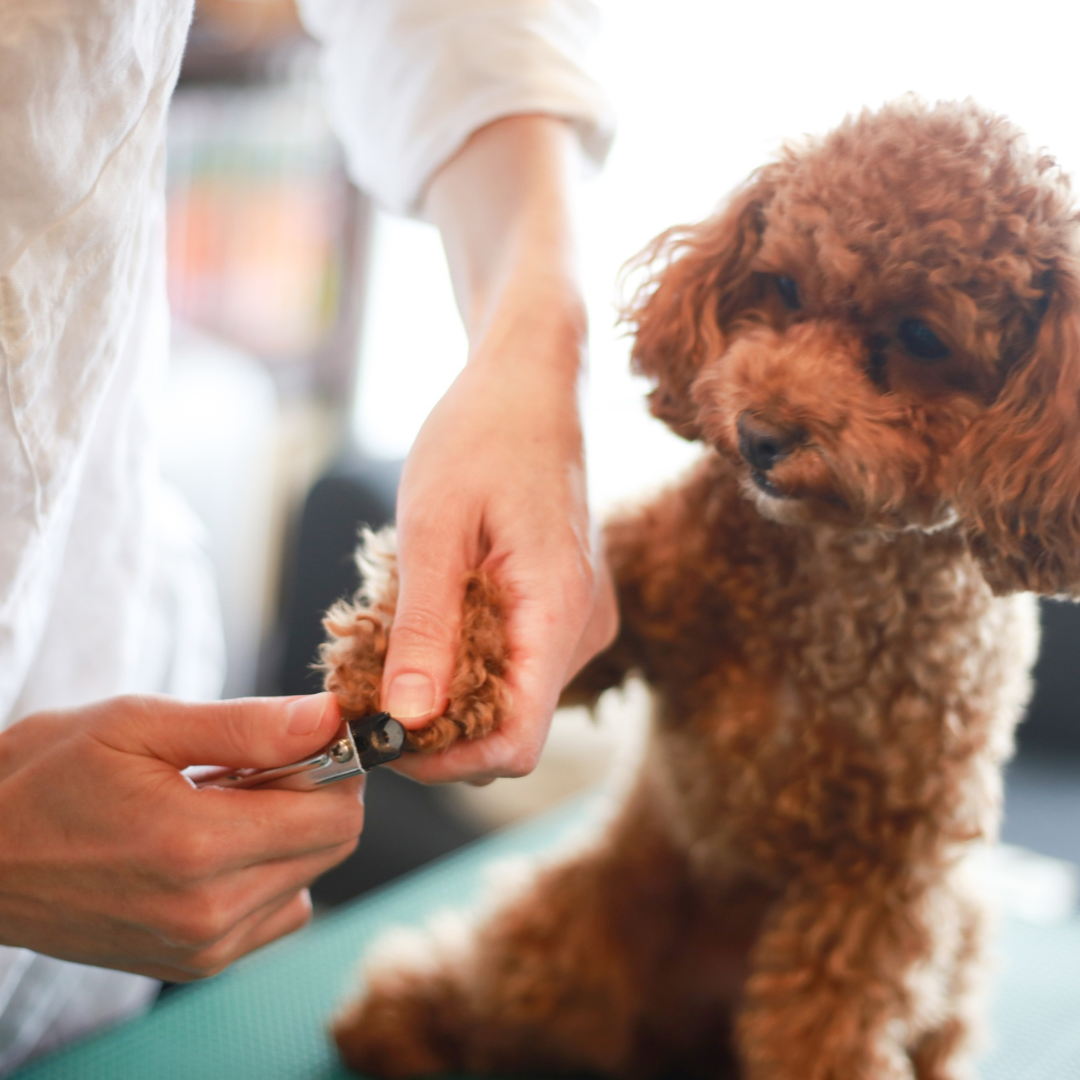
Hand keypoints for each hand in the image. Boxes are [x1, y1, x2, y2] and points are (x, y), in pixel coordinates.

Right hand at [0, 692, 362, 980]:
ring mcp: (201, 947)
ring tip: (224, 802)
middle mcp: (208, 911)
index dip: (339, 763)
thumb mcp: (141, 726)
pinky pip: (276, 913)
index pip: (336, 812)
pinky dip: (269, 873)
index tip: (310, 735)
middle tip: (258, 762)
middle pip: (333, 846)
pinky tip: (217, 843)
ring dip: (289, 833)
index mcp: (198, 846)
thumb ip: (247, 726)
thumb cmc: (47, 776)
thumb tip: (330, 716)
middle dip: (317, 793)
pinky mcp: (192, 964)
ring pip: (310, 878)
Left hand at [379, 116, 616, 783]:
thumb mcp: (434, 526)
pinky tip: (431, 618)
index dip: (446, 761)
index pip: (517, 743)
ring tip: (394, 641)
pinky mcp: (567, 606)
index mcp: (559, 611)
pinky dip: (469, 658)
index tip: (380, 739)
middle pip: (512, 726)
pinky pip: (520, 660)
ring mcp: (580, 618)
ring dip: (450, 690)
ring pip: (514, 696)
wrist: (532, 380)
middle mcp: (584, 628)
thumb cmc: (482, 432)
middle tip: (369, 687)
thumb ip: (425, 628)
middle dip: (438, 725)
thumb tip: (409, 719)